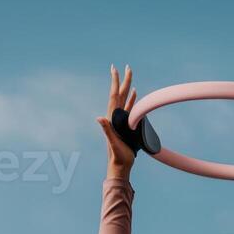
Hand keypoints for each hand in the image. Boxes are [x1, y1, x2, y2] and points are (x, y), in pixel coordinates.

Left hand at [97, 64, 137, 178]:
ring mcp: (120, 120)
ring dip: (127, 87)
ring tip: (130, 77)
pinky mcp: (126, 125)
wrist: (120, 166)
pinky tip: (134, 94)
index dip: (115, 82)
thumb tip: (99, 118)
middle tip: (126, 67)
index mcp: (112, 118)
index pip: (114, 96)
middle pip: (120, 94)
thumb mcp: (112, 143)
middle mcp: (115, 116)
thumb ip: (106, 130)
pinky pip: (129, 108)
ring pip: (125, 99)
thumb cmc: (118, 156)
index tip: (115, 68)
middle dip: (122, 80)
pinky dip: (132, 99)